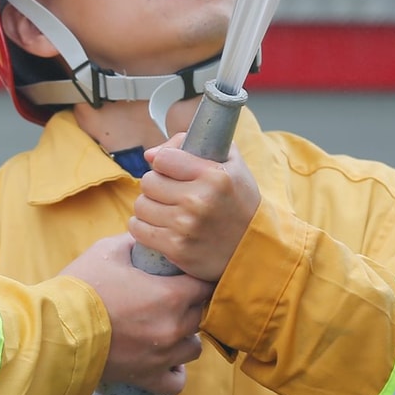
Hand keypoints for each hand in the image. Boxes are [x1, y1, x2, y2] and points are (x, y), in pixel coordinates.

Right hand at [59, 234, 210, 394]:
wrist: (56, 328)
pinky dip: (175, 370)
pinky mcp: (148, 377)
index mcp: (170, 295)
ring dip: (185, 336)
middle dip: (191, 304)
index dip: (196, 277)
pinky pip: (177, 381)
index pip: (205, 284)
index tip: (183, 275)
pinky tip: (164, 359)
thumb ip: (133, 243)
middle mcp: (174, 327)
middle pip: (202, 314)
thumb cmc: (81, 287)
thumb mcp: (107, 251)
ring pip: (195, 347)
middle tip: (171, 297)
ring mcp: (164, 356)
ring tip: (166, 327)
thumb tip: (145, 239)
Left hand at [127, 136, 261, 283]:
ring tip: (169, 212)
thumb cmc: (239, 201)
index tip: (174, 172)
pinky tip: (162, 228)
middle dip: (157, 187)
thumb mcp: (230, 163)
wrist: (255, 248)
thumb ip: (190, 144)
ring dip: (151, 208)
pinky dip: (145, 228)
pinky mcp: (177, 249)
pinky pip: (139, 230)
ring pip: (141, 206)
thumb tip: (149, 155)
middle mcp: (199, 201)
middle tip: (173, 195)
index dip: (165, 164)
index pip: (162, 159)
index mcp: (213, 176)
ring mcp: (186, 227)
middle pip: (148, 182)